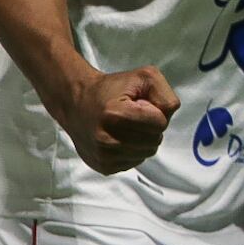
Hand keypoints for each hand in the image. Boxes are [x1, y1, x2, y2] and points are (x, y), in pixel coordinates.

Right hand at [54, 64, 180, 174]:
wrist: (76, 102)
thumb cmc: (112, 88)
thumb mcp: (143, 77)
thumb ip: (164, 95)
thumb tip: (166, 118)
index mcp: (116, 115)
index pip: (160, 123)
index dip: (153, 111)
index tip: (137, 105)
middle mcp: (107, 140)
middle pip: (154, 141)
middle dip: (149, 127)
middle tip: (132, 116)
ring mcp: (105, 157)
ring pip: (146, 154)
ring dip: (141, 140)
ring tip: (124, 127)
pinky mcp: (104, 167)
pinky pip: (134, 163)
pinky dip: (131, 151)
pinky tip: (118, 138)